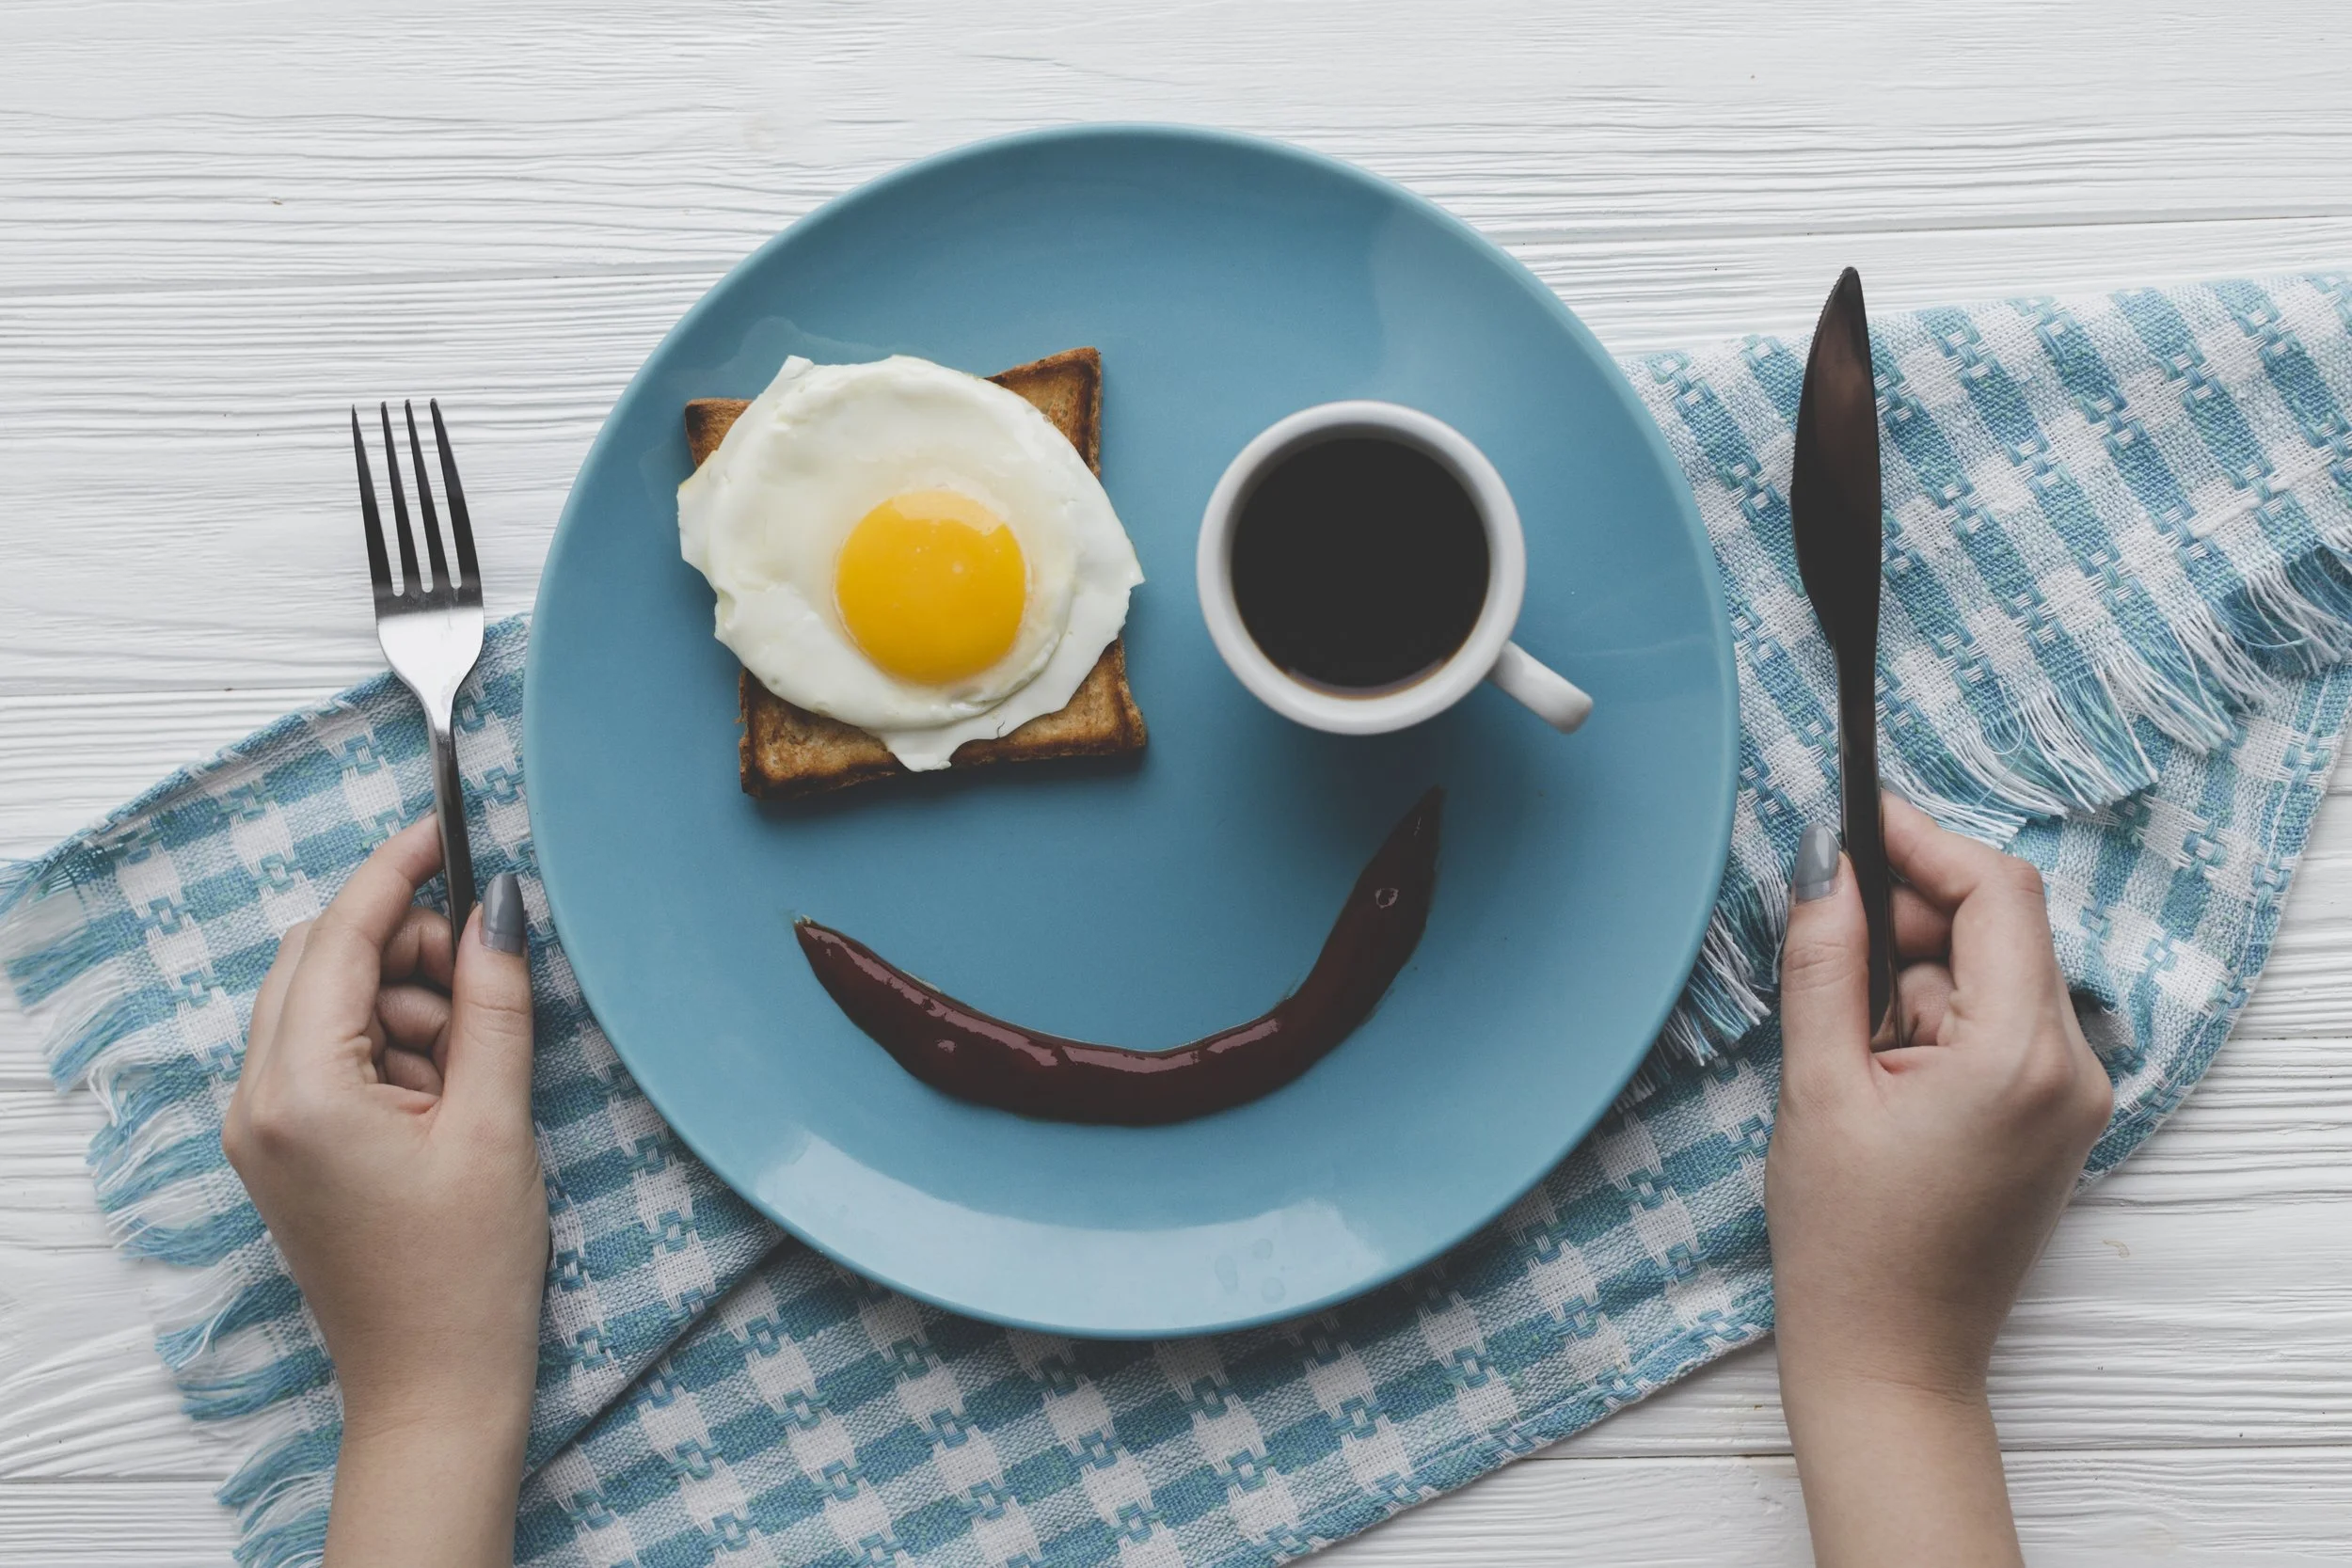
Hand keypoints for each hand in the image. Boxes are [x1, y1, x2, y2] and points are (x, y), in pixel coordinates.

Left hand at [222, 817, 543, 1567]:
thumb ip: (493, 1000)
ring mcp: (259, 1127)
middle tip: (483, 968)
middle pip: (319, 958)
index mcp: (303, 1090)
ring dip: (400, 997)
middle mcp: (257, 1100)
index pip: (343, 936)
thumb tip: (497, 904)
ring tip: (471, 1063)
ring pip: (322, 1000)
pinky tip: (442, 1089)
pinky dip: (385, 1041)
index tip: (446, 826)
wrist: (434, 1385)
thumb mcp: (496, 1121)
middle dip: (403, 942)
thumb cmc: (469, 1269)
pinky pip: (323, 1051)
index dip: (397, 870)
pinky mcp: (280, 1148)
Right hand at [1766, 794, 2111, 1566]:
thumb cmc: (1847, 1240)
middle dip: (1906, 914)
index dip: (1922, 838)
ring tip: (1845, 1052)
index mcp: (2019, 1055)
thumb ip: (1824, 958)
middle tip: (1822, 939)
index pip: (1996, 892)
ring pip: (1989, 972)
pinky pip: (1997, 1021)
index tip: (1854, 812)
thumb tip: (1824, 861)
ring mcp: (2072, 1094)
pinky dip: (1933, 1018)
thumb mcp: (1816, 1084)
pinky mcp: (2054, 1114)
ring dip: (1912, 976)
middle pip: (1997, 926)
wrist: (1890, 1356)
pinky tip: (1879, 1072)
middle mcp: (2072, 1067)